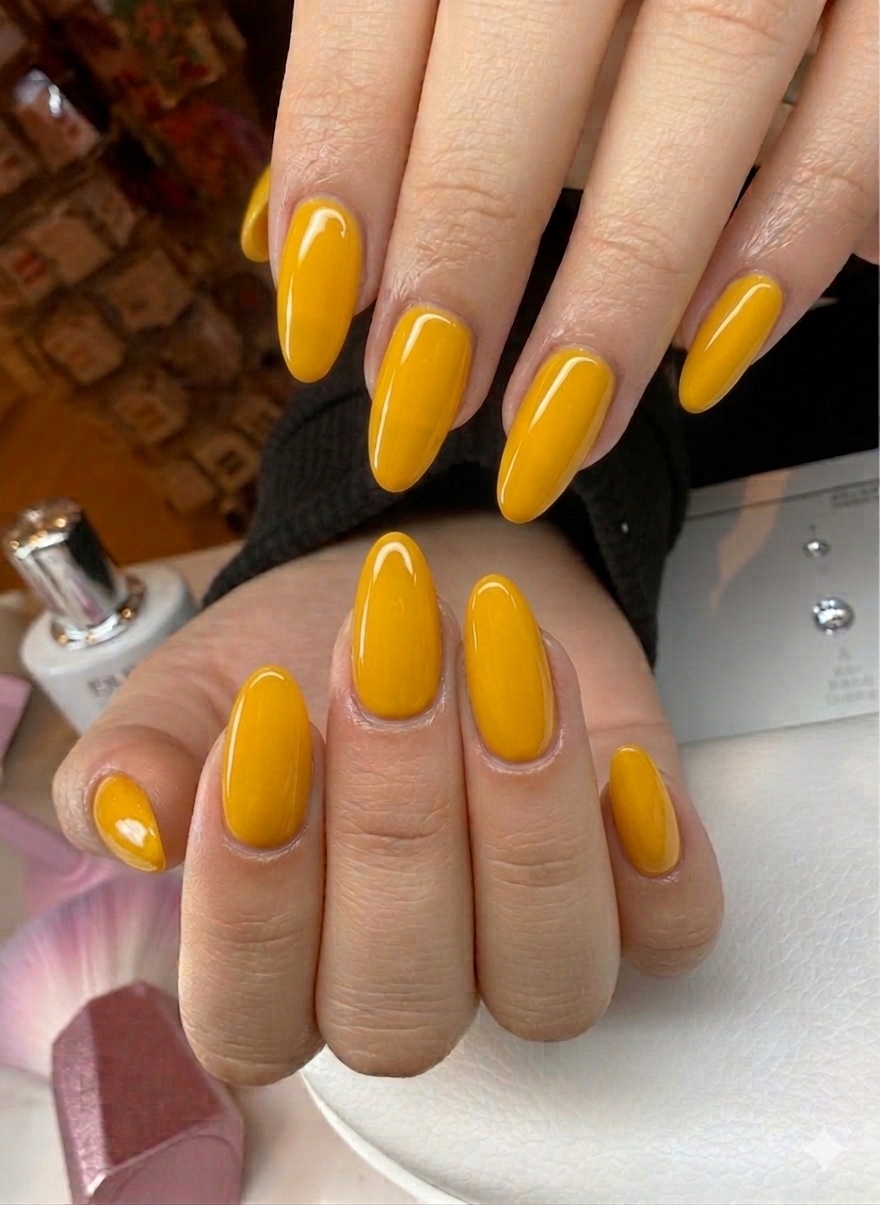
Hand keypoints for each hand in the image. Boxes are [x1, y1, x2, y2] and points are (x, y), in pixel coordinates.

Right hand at [53, 515, 721, 1082]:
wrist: (427, 581)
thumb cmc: (307, 644)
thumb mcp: (199, 683)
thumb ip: (142, 757)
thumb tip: (133, 822)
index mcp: (277, 964)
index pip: (254, 1013)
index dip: (257, 891)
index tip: (263, 716)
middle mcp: (405, 981)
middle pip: (404, 1007)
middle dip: (398, 817)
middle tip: (390, 648)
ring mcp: (526, 946)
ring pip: (550, 984)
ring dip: (528, 815)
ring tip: (499, 651)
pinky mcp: (636, 892)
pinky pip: (671, 936)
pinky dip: (654, 855)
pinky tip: (611, 752)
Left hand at [241, 0, 876, 520]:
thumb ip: (384, 63)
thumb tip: (285, 235)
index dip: (338, 166)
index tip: (315, 322)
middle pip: (528, 38)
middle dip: (465, 244)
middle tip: (420, 403)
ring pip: (709, 67)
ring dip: (621, 283)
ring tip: (555, 427)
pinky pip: (865, 99)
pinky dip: (795, 231)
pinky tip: (711, 351)